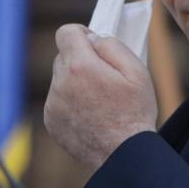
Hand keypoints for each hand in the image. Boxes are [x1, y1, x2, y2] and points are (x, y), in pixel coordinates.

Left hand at [44, 24, 157, 171]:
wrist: (123, 155)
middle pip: (64, 56)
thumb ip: (112, 46)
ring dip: (77, 82)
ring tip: (101, 100)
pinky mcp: (51, 122)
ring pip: (61, 79)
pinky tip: (93, 114)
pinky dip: (72, 102)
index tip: (95, 44)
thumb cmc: (134, 112)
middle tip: (105, 76)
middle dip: (82, 60)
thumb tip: (93, 39)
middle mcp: (60, 83)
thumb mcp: (137, 70)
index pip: (66, 33)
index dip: (82, 33)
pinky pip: (59, 100)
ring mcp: (53, 105)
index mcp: (80, 66)